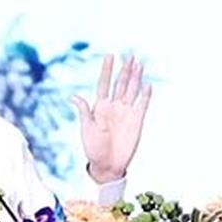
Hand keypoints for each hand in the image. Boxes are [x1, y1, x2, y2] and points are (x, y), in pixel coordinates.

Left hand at [72, 55, 151, 183]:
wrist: (107, 164)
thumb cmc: (93, 148)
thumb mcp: (87, 129)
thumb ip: (84, 112)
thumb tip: (73, 96)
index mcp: (100, 107)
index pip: (104, 84)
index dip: (107, 70)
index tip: (109, 56)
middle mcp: (114, 106)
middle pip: (120, 84)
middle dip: (125, 70)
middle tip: (130, 56)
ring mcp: (126, 112)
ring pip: (132, 90)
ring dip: (135, 78)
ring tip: (139, 64)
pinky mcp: (137, 121)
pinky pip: (142, 105)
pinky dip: (146, 95)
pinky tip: (147, 85)